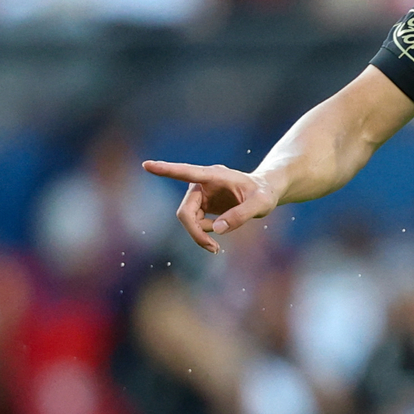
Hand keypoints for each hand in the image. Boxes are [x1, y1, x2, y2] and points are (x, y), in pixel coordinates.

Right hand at [142, 161, 282, 253]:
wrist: (267, 191)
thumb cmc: (265, 194)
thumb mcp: (261, 204)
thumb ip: (242, 215)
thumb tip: (217, 228)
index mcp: (214, 175)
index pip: (187, 172)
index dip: (166, 170)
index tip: (147, 165)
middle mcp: (203, 182)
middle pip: (185, 211)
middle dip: (195, 232)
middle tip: (213, 248)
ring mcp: (200, 193)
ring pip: (187, 219)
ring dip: (199, 234)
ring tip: (217, 246)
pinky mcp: (201, 204)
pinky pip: (193, 222)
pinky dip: (202, 233)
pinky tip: (217, 235)